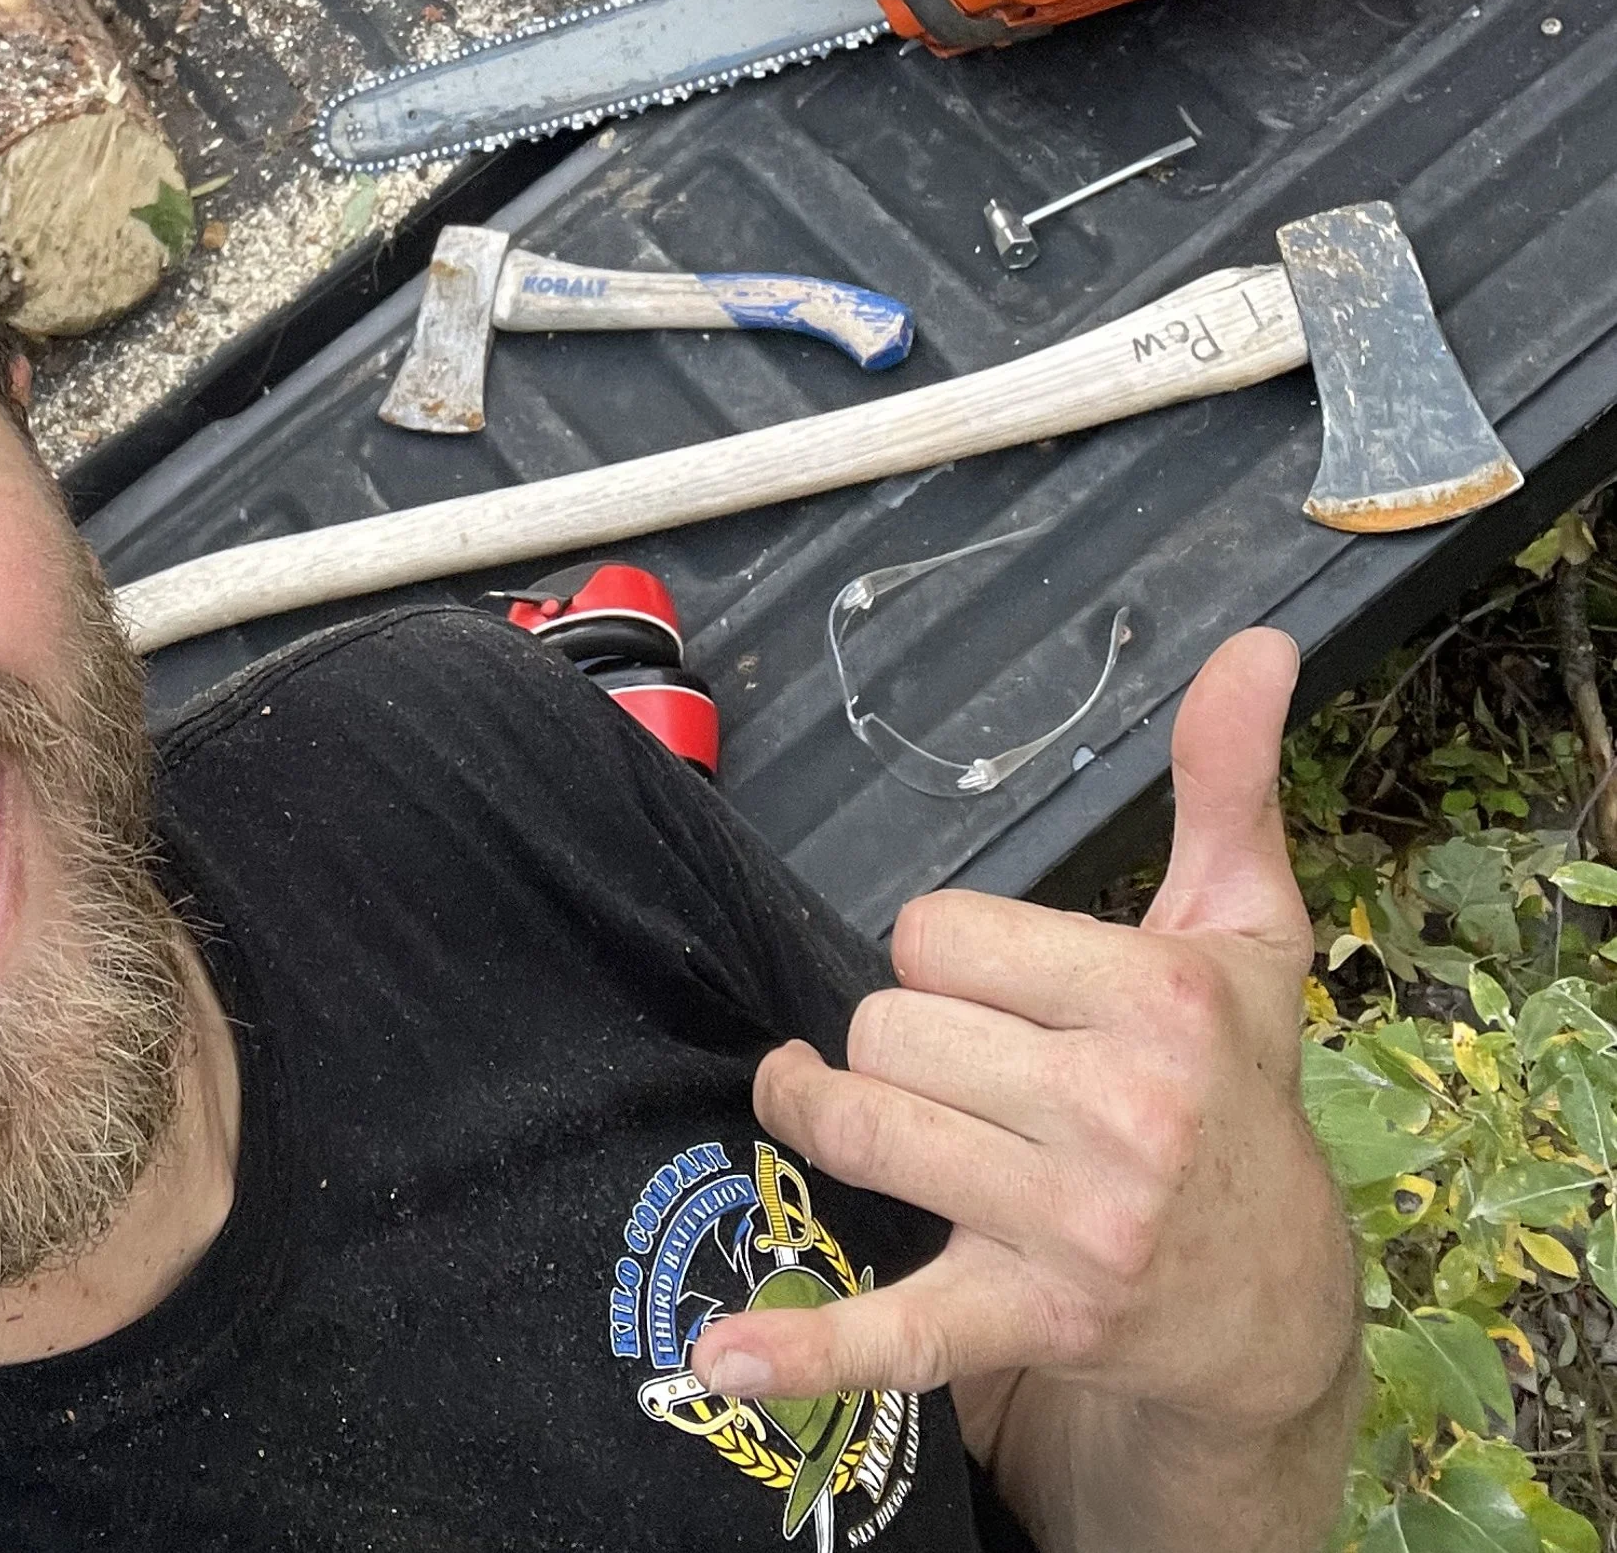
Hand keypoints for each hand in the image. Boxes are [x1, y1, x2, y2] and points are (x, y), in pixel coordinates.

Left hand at [692, 631, 1356, 1454]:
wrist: (1274, 1301)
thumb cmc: (1236, 1090)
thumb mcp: (1242, 930)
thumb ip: (1228, 780)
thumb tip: (1255, 644)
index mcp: (1157, 999)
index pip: (936, 934)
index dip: (948, 958)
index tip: (997, 991)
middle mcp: (1120, 1113)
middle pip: (888, 1027)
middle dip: (903, 1041)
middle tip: (957, 1068)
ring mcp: (1073, 1227)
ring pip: (863, 1125)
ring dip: (835, 1116)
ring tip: (854, 1112)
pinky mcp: (1031, 1321)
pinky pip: (902, 1328)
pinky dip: (813, 1346)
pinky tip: (725, 1356)